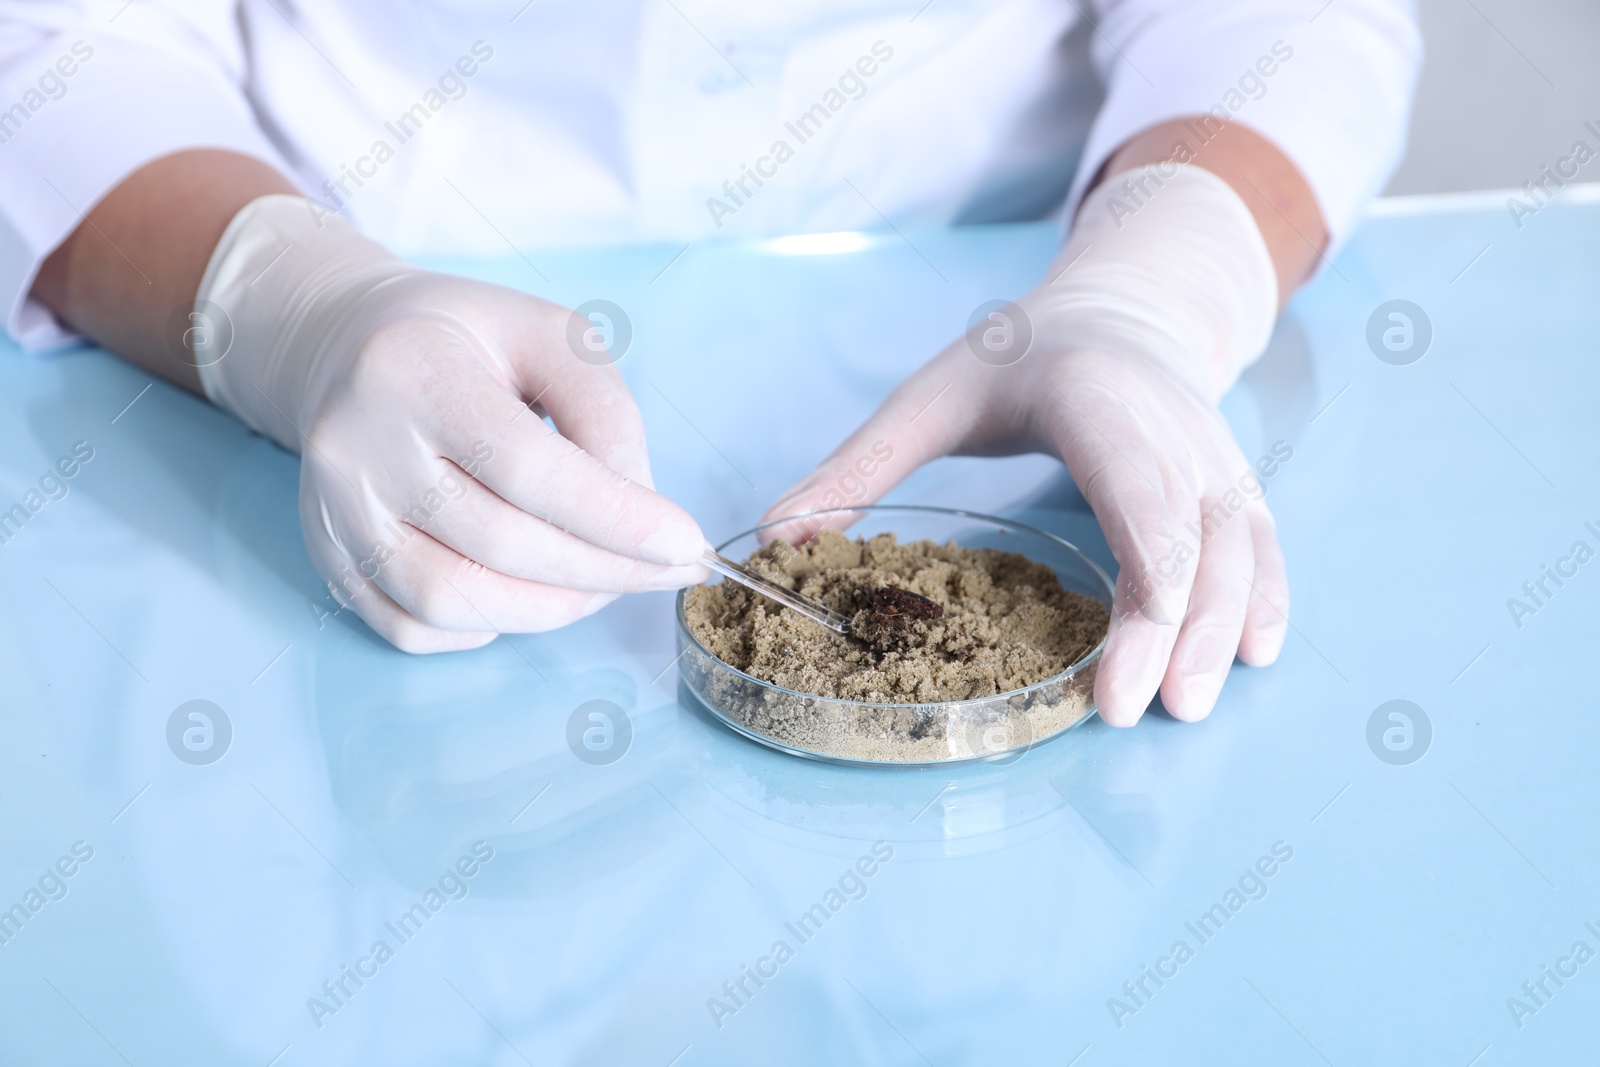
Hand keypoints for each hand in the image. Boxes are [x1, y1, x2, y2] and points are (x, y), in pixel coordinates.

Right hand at [197, 197, 706, 651]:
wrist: (349, 346)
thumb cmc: (468, 340)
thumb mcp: (550, 335)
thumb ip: (603, 412)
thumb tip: (640, 512)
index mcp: (415, 372)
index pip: (527, 469)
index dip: (616, 519)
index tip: (686, 546)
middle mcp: (358, 447)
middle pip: (500, 544)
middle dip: (604, 571)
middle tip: (664, 570)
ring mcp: (334, 511)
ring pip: (452, 600)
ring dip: (551, 610)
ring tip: (603, 583)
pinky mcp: (328, 556)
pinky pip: (411, 628)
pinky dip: (485, 627)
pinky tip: (526, 593)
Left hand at [761, 164, 1289, 724]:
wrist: (1121, 311)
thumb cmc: (1019, 358)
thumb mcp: (932, 394)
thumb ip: (860, 465)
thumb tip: (775, 537)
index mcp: (1094, 400)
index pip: (1135, 491)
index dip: (1144, 573)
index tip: (1127, 655)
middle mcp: (1169, 428)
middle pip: (1194, 535)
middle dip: (1180, 628)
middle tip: (1146, 712)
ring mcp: (1212, 455)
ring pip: (1239, 545)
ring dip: (1225, 626)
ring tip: (1192, 706)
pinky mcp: (1232, 480)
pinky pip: (1263, 543)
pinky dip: (1264, 598)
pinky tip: (1255, 654)